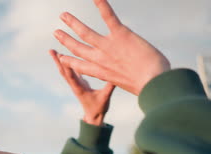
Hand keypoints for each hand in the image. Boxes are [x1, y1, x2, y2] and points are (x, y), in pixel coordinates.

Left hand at [49, 49, 114, 125]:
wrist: (94, 117)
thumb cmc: (99, 109)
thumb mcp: (105, 98)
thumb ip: (110, 87)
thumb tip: (116, 75)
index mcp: (80, 89)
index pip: (72, 77)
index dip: (67, 66)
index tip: (62, 56)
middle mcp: (75, 86)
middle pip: (64, 72)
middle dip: (58, 61)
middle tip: (51, 51)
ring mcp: (76, 85)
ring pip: (66, 71)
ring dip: (59, 62)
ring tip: (53, 51)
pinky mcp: (79, 84)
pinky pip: (72, 72)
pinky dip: (68, 64)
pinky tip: (65, 56)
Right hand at [53, 0, 170, 95]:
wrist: (153, 83)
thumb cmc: (148, 87)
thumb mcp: (130, 84)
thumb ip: (125, 76)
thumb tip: (133, 77)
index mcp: (101, 72)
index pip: (79, 66)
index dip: (68, 61)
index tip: (60, 57)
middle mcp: (100, 59)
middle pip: (77, 48)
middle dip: (65, 39)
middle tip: (56, 32)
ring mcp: (108, 46)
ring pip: (84, 32)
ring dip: (72, 22)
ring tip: (63, 15)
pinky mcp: (120, 34)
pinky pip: (108, 16)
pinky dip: (101, 4)